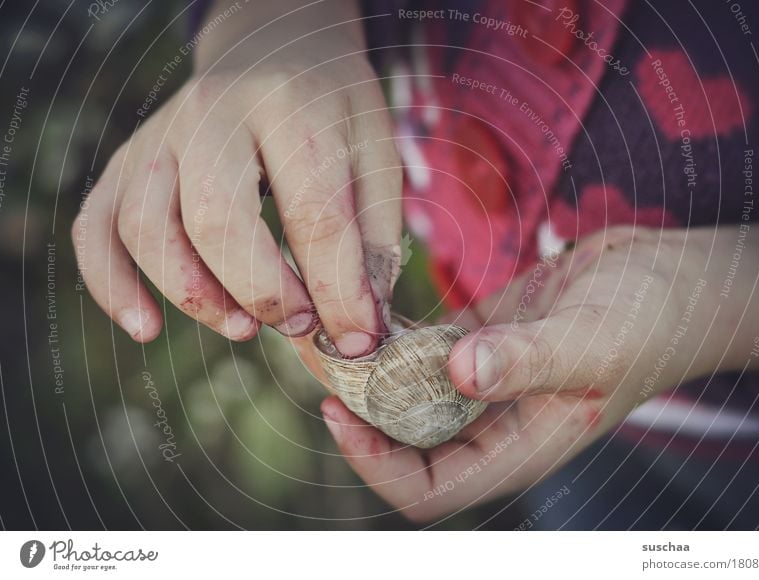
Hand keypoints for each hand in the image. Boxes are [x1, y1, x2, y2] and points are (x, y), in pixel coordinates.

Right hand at [73, 0, 400, 356]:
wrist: (270, 44)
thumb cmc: (330, 109)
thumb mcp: (374, 155)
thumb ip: (372, 238)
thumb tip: (361, 327)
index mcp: (292, 106)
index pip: (314, 215)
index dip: (338, 292)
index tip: (359, 339)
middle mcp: (213, 114)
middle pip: (217, 219)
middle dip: (262, 291)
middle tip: (300, 323)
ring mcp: (159, 136)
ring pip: (146, 228)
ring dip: (193, 295)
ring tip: (244, 328)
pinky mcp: (126, 160)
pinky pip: (96, 228)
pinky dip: (112, 285)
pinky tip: (147, 326)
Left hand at [321, 224, 758, 520]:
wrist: (672, 277)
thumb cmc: (653, 320)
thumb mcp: (594, 341)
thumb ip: (528, 360)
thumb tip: (460, 374)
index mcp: (519, 447)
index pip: (429, 488)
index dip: (376, 464)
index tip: (339, 411)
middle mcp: (492, 421)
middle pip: (401, 437)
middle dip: (355, 403)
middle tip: (315, 351)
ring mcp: (481, 379)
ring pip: (403, 389)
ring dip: (364, 362)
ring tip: (324, 321)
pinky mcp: (478, 338)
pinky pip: (420, 345)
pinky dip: (391, 330)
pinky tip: (364, 300)